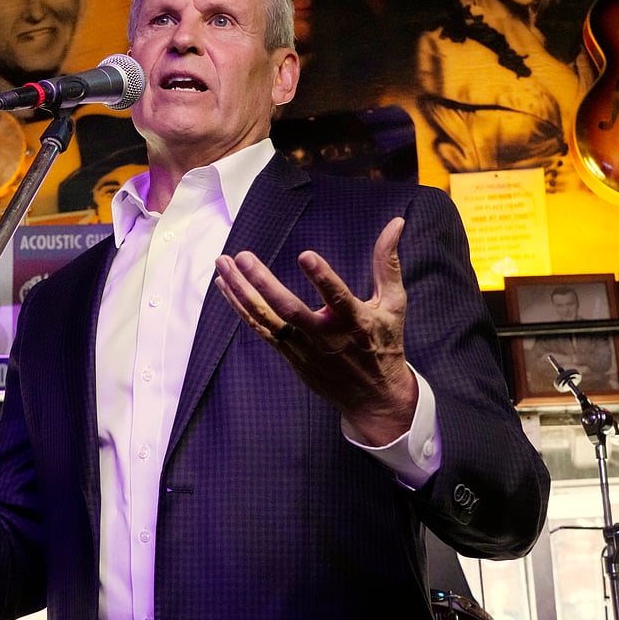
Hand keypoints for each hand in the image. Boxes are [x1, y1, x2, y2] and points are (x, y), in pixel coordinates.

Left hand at [212, 217, 417, 444]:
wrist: (374, 397)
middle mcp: (326, 336)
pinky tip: (224, 286)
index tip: (305, 255)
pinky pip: (259, 329)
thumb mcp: (393, 304)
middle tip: (243, 257)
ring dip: (241, 291)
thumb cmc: (384, 343)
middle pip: (289, 309)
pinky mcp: (289, 355)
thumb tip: (396, 222)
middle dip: (263, 283)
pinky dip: (240, 307)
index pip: (337, 297)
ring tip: (222, 264)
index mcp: (355, 321)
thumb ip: (388, 263)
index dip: (322, 278)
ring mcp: (303, 348)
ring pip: (266, 319)